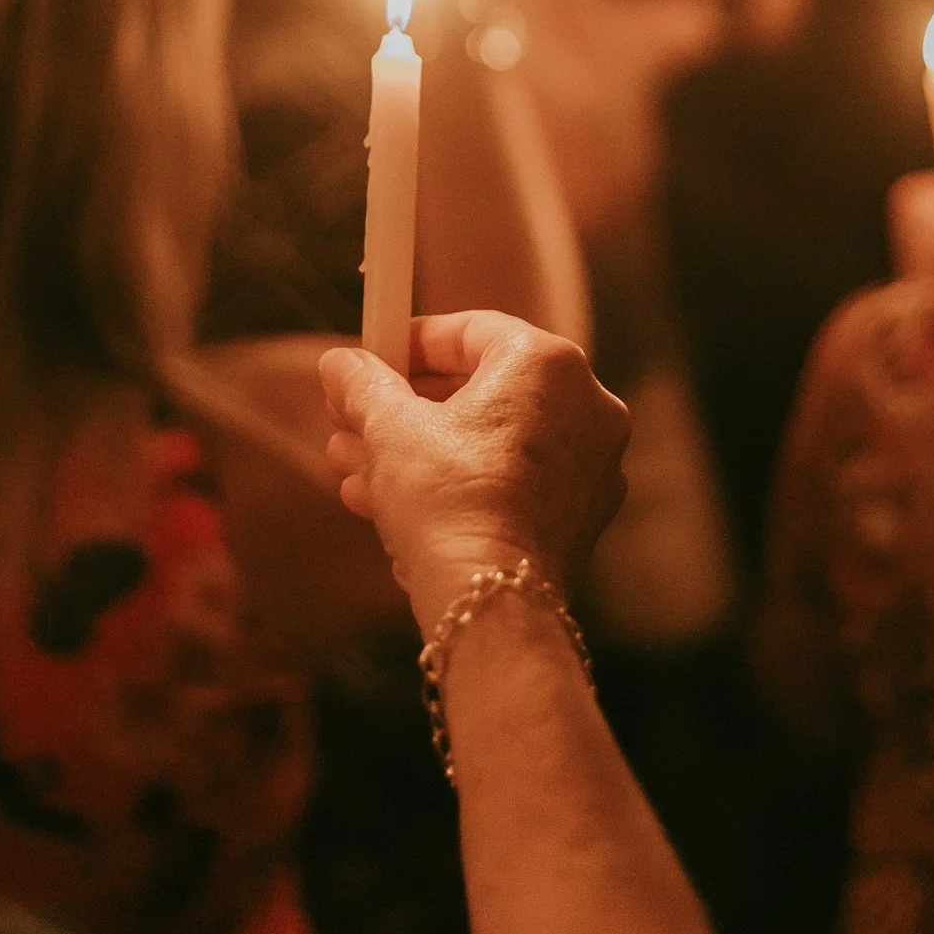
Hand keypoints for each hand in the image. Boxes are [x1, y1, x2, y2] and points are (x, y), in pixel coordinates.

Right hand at [321, 313, 628, 632]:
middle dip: (405, 410)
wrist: (494, 603)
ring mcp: (593, 463)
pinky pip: (513, 481)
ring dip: (420, 453)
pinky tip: (395, 508)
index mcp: (548, 363)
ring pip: (490, 442)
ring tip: (356, 472)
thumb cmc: (449, 501)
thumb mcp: (390, 429)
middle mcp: (586, 404)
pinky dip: (461, 485)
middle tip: (353, 422)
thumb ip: (364, 384)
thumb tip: (340, 364)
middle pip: (479, 389)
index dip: (409, 343)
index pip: (470, 330)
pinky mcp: (583, 514)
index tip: (370, 360)